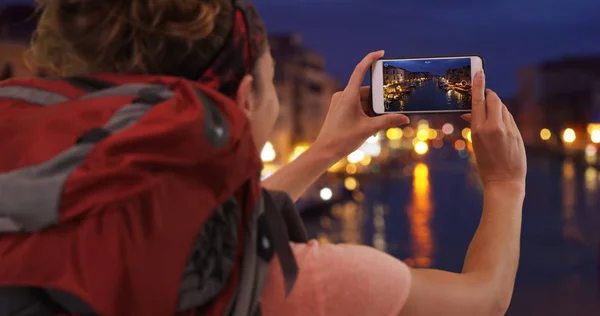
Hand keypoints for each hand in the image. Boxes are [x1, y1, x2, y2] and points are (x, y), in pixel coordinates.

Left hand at [313, 50, 409, 158]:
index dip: (370, 59)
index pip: (360, 70)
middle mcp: (343, 95)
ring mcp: (340, 102)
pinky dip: (366, 115)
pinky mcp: (339, 110)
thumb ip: (388, 122)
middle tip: (390, 115)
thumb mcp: (369, 129)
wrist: (324, 152)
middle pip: (367, 93)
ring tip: (376, 129)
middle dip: (379, 104)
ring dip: (373, 113)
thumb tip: (405, 118)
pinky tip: (370, 129)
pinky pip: (356, 107)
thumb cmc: (343, 140)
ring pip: (363, 102)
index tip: (381, 53)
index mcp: (348, 95)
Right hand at [462, 70, 526, 190]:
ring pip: (503, 108)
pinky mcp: (518, 133)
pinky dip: (503, 116)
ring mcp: (508, 129)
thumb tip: (470, 113)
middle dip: (489, 95)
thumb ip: (475, 126)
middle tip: (484, 94)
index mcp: (479, 129)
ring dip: (496, 106)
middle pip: (493, 100)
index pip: (478, 100)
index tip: (479, 72)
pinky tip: (500, 123)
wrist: (504, 181)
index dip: (479, 85)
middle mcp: (494, 126)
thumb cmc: (485, 165)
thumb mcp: (475, 144)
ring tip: (490, 112)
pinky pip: (510, 118)